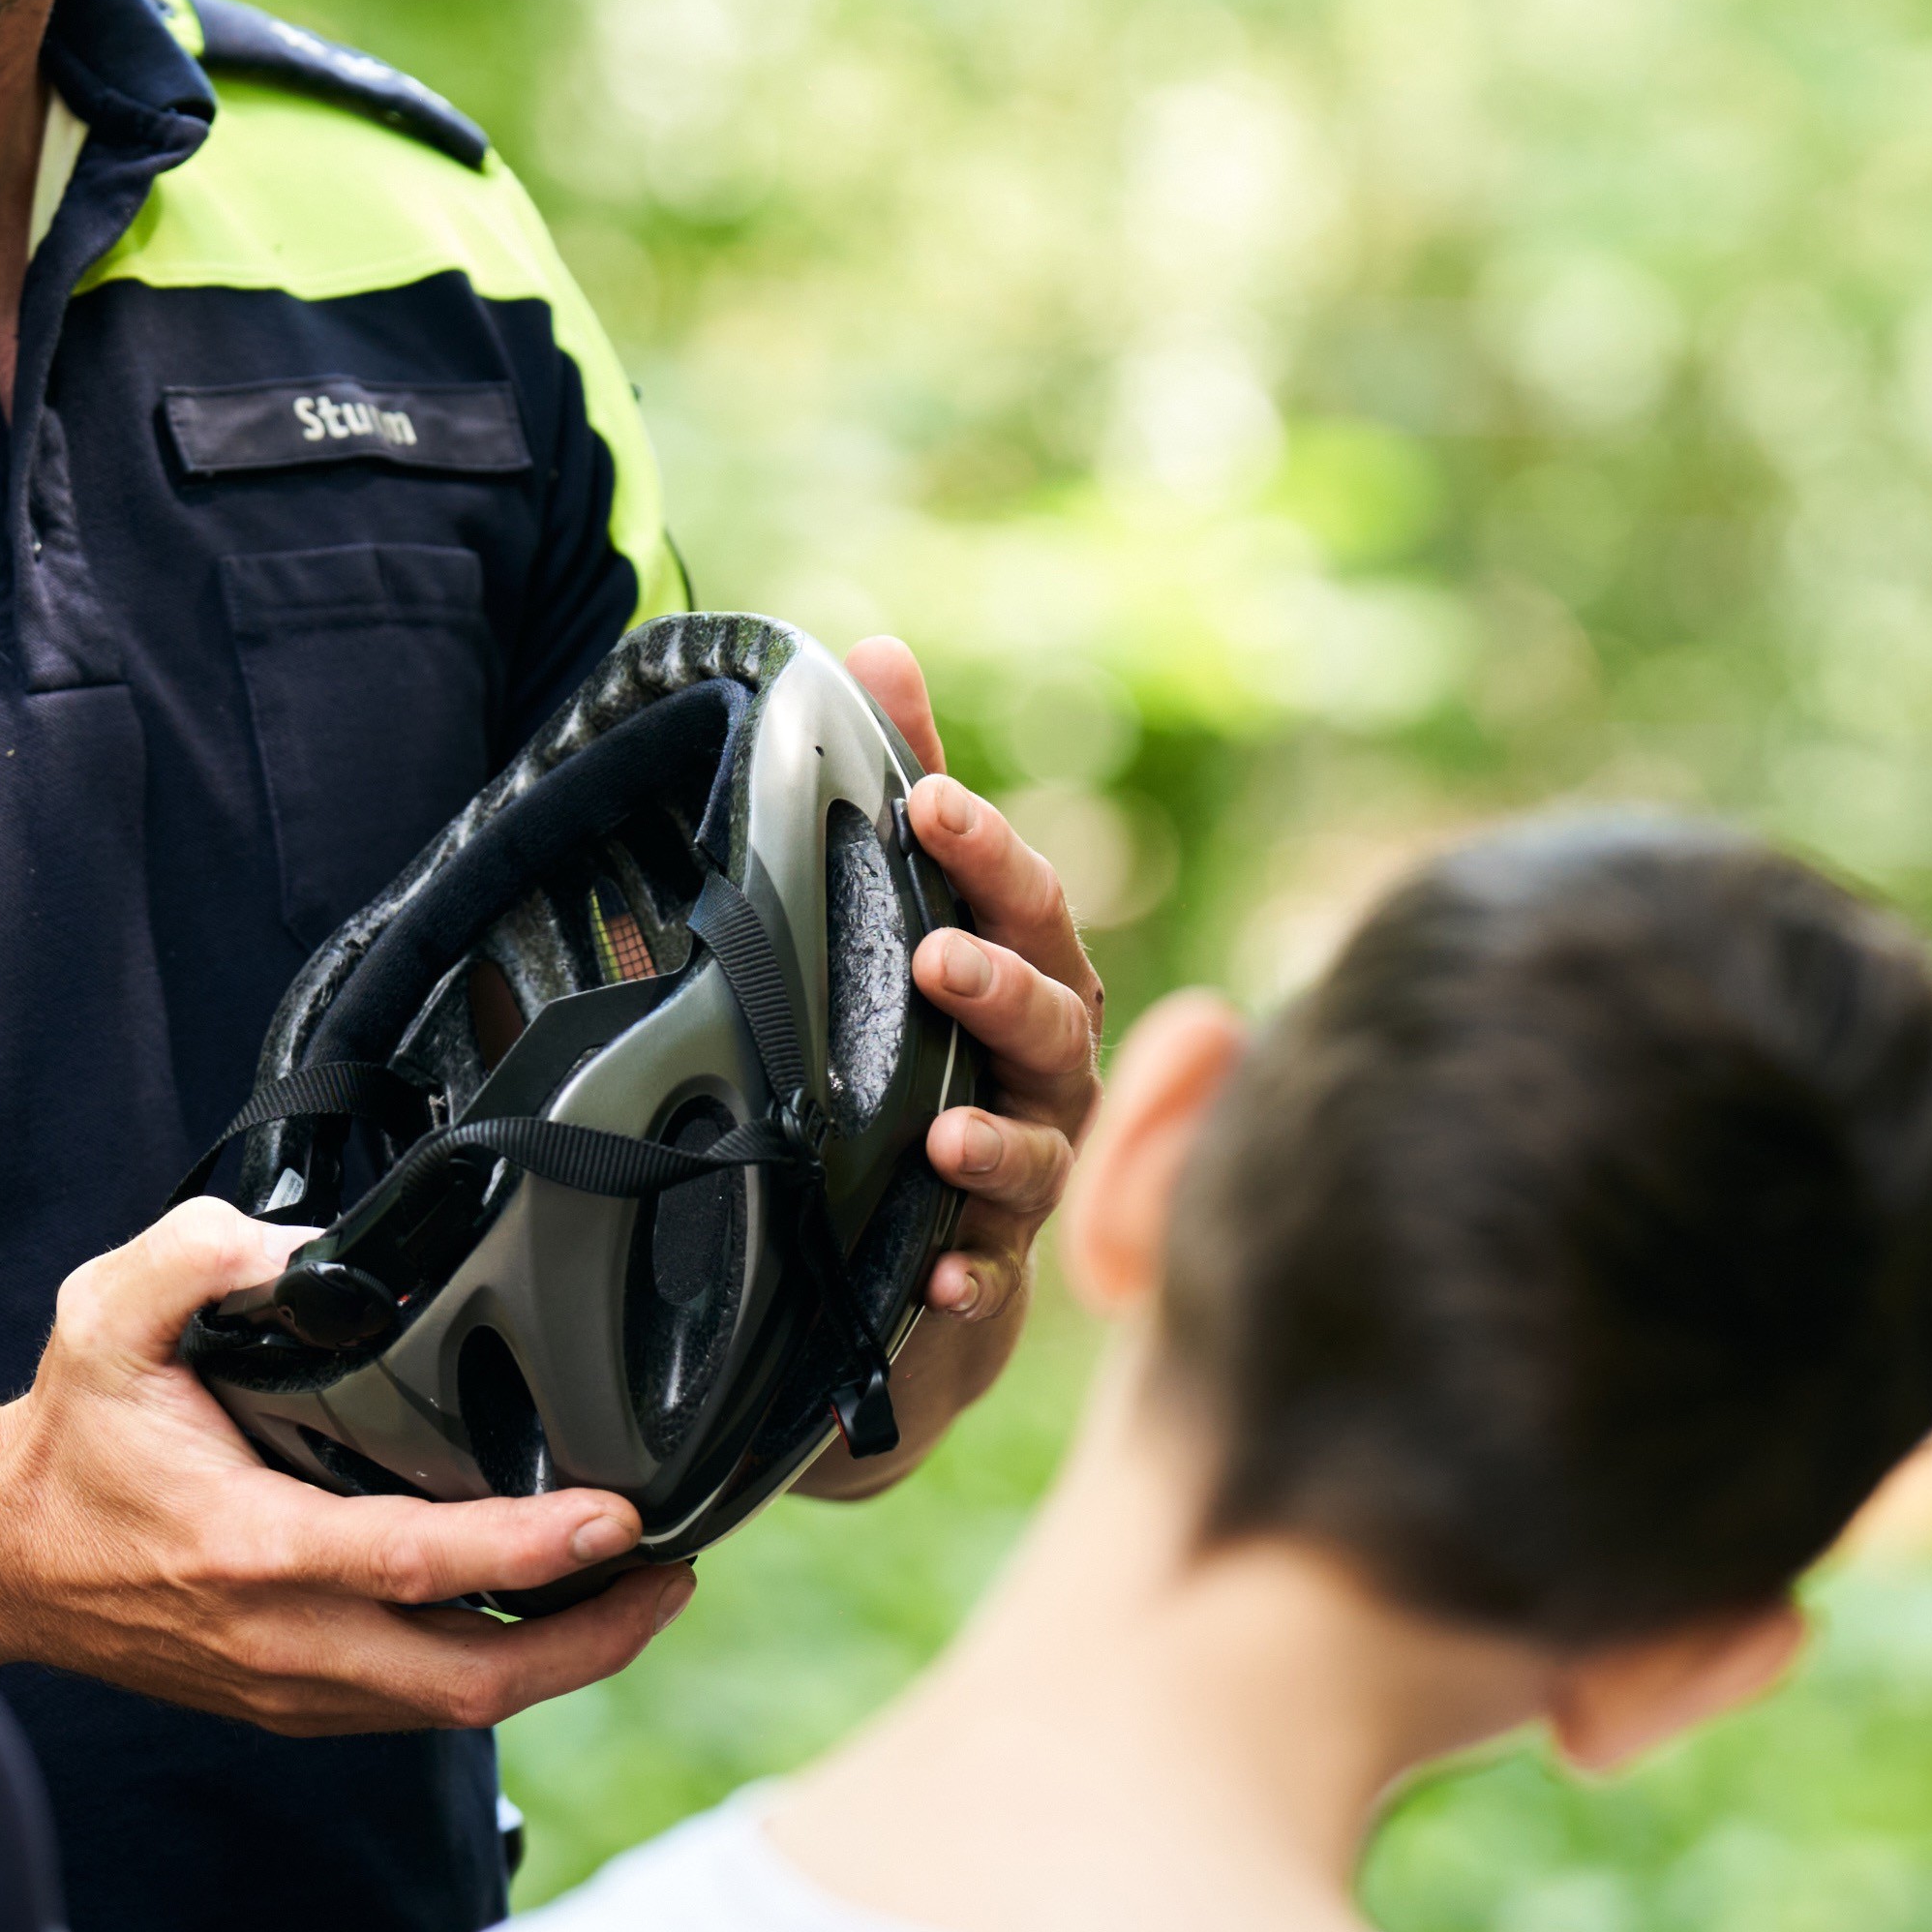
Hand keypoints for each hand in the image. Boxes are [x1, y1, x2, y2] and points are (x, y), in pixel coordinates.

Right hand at [0, 1199, 692, 1732]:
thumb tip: (300, 1243)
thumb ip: (199, 1255)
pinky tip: (541, 1615)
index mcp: (250, 1547)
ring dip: (560, 1660)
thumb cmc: (67, 1443)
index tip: (619, 1516)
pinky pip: (416, 1703)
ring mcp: (288, 1682)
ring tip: (635, 1591)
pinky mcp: (292, 1700)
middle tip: (669, 1574)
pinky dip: (493, 1666)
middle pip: (470, 1677)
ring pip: (453, 1705)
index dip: (535, 1549)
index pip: (422, 1566)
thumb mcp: (104, 1315)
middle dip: (593, 1639)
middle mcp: (280, 1635)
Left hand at [802, 635, 1104, 1498]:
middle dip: (998, 985)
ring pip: (1036, 1151)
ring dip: (993, 1141)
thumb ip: (904, 790)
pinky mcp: (989, 1267)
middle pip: (1051, 1014)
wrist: (917, 1227)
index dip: (983, 848)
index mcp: (1026, 973)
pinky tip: (937, 1283)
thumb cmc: (925, 1040)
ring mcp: (1030, 1171)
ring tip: (939, 1136)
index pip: (1025, 897)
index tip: (922, 802)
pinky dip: (970, 1281)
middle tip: (933, 958)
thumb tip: (880, 649)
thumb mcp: (907, 914)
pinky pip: (993, 1282)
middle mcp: (1045, 1068)